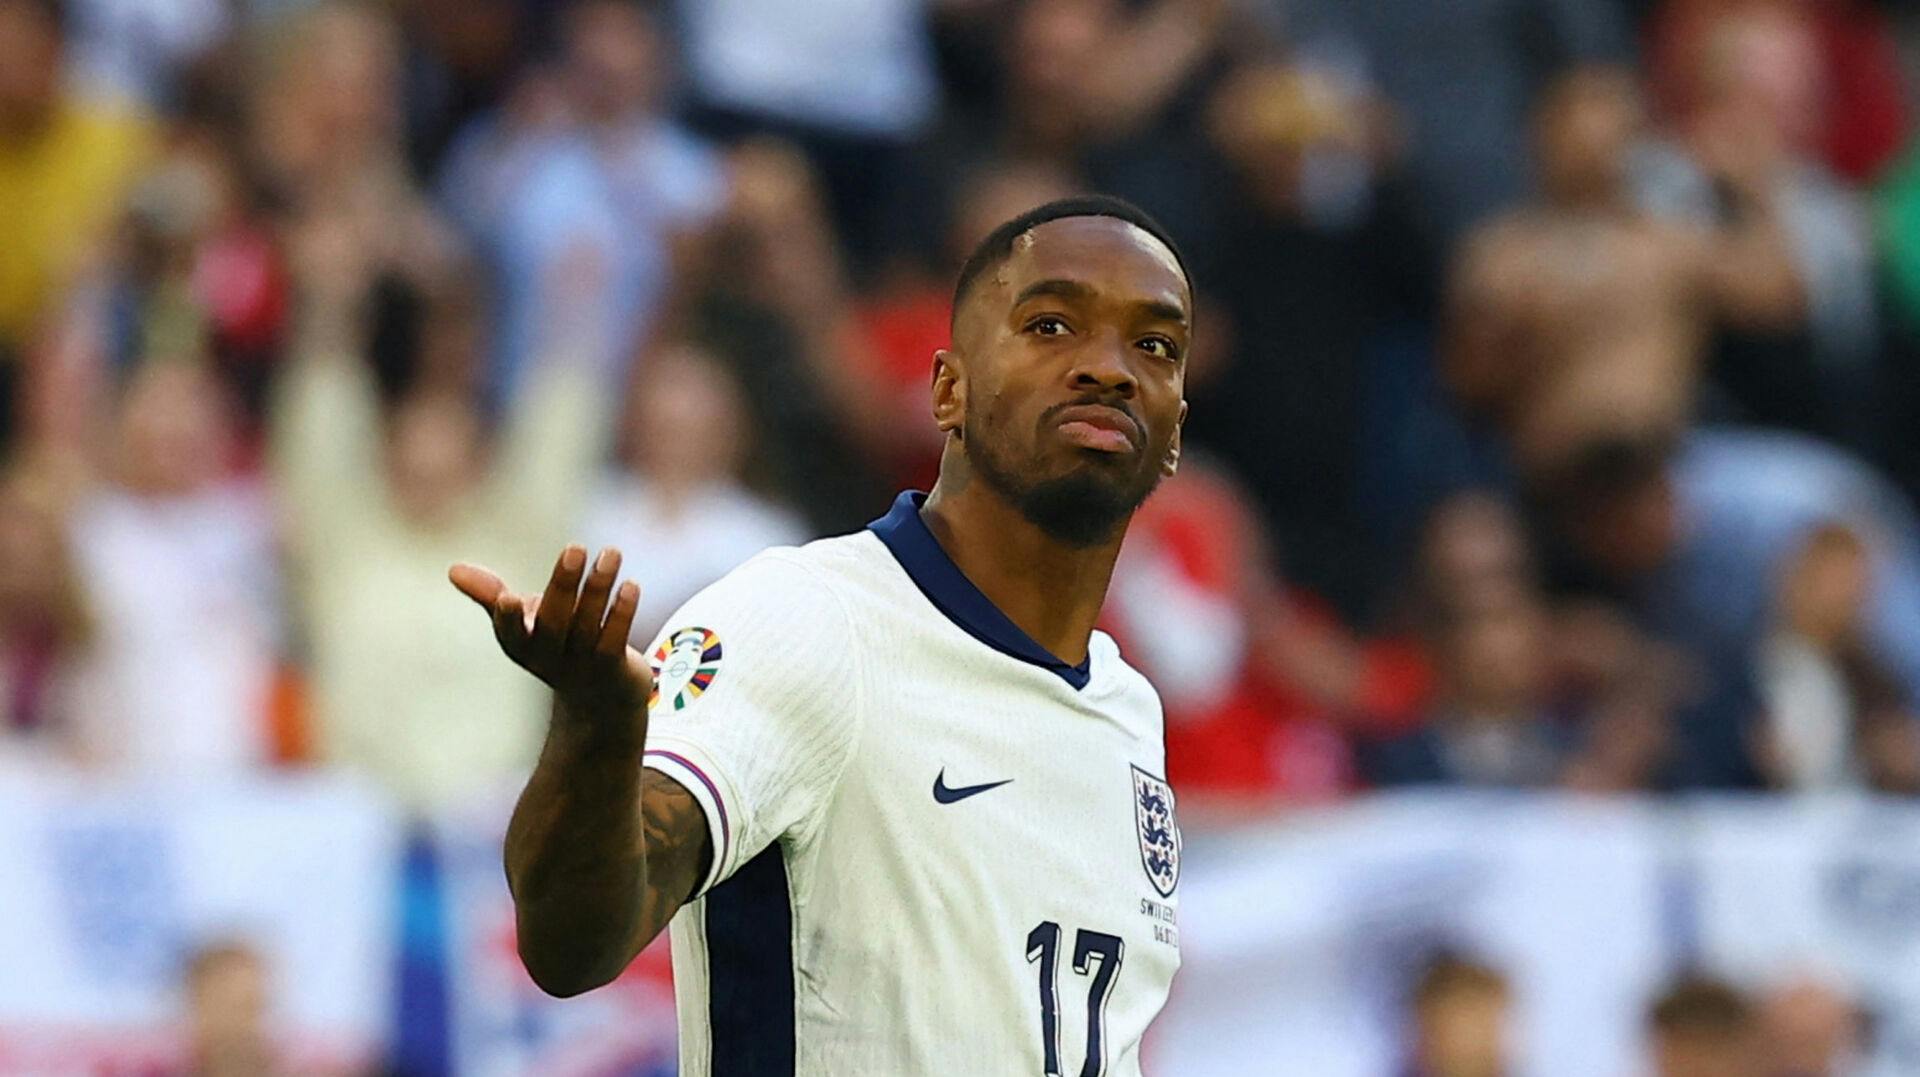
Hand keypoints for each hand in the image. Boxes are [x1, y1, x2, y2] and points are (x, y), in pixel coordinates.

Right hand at [451, 545, 652, 737]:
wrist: (598, 700)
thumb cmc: (555, 647)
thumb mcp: (521, 624)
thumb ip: (491, 595)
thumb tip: (452, 569)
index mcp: (521, 646)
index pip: (511, 633)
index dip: (509, 618)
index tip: (508, 597)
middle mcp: (549, 658)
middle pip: (554, 621)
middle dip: (564, 584)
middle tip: (575, 548)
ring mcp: (581, 666)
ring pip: (588, 624)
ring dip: (599, 588)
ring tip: (611, 553)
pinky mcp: (612, 668)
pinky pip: (615, 639)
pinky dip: (622, 613)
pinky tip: (630, 586)